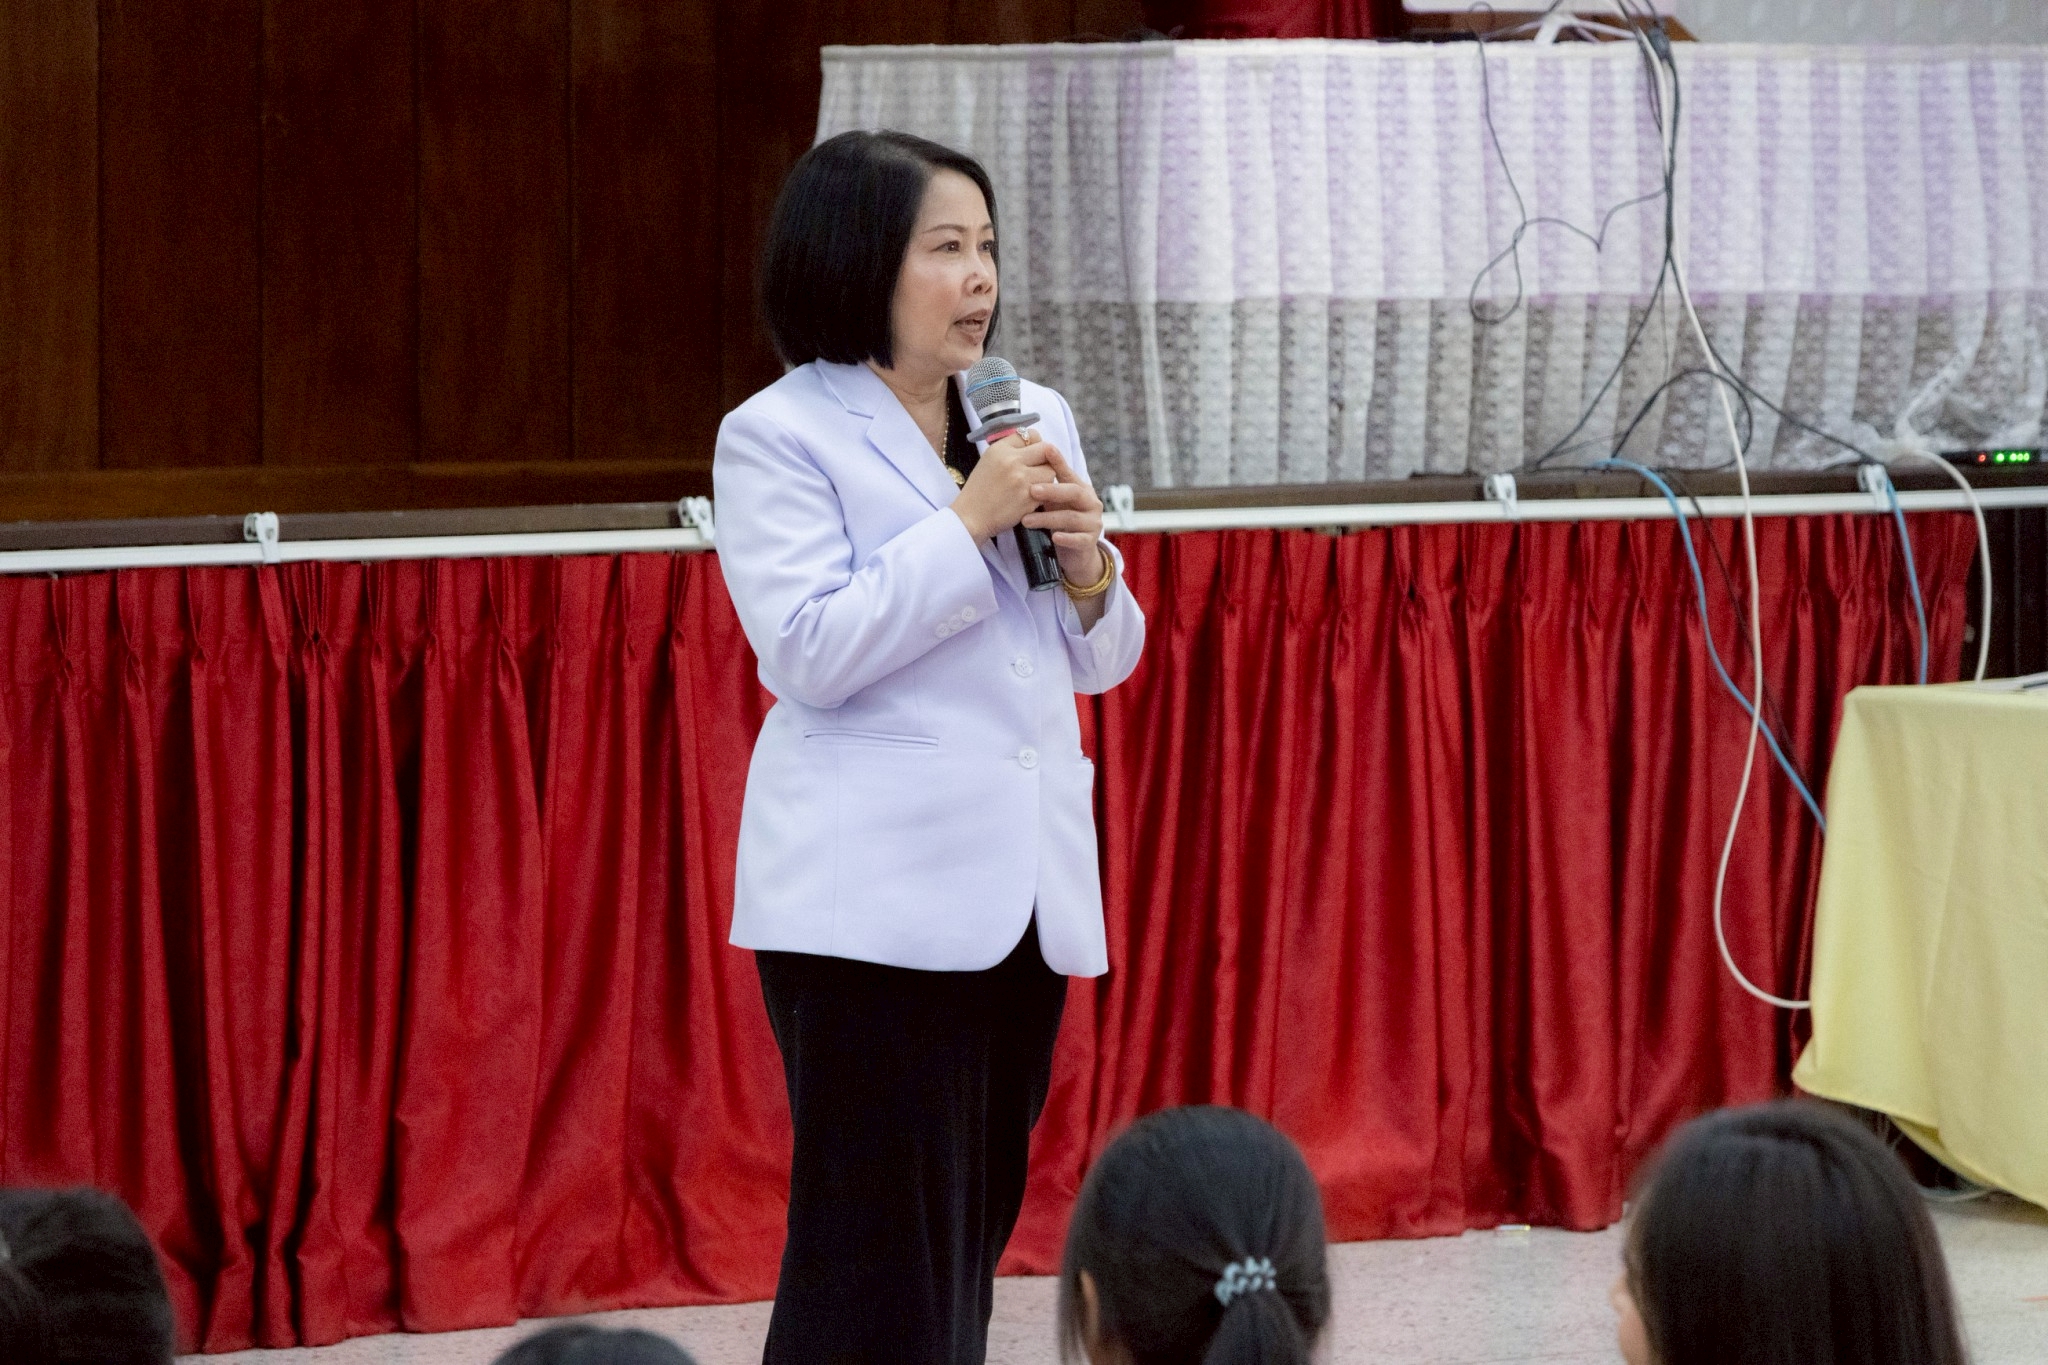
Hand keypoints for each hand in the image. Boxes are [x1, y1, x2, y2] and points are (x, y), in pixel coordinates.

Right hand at [950, 430, 1054, 540]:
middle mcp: (1011, 460)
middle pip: (1046, 449)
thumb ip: (1010, 451)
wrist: (970, 517)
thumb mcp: (989, 461)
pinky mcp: (1028, 498)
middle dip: (1045, 460)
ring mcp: (1021, 479)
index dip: (1035, 445)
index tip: (1032, 455)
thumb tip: (1033, 444)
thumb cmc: (980, 490)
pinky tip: (1029, 499)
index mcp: (1000, 449)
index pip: (1031, 434)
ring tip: (1033, 486)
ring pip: (1050, 471)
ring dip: (1046, 479)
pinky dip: (1042, 495)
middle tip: (1038, 470)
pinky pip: (1047, 491)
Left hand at [1021, 446, 1107, 585]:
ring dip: (1047, 518)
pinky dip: (1066, 538)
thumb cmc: (1060, 522)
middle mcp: (1090, 502)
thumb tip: (1023, 466)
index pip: (1068, 473)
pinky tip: (1054, 537)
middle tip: (1032, 490)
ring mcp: (1092, 522)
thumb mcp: (1053, 503)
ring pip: (1071, 517)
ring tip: (1026, 520)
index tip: (1047, 449)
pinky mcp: (1090, 541)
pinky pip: (1078, 539)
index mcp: (1081, 489)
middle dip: (1052, 491)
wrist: (1076, 554)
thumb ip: (1045, 488)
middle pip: (1073, 492)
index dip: (1059, 461)